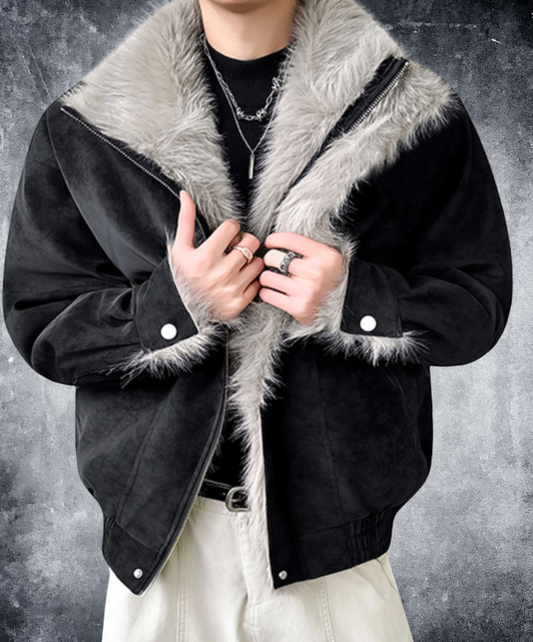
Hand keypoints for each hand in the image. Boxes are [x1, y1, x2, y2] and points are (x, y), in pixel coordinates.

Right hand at [170, 190, 263, 321]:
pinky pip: (258, 283)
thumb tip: (186, 195)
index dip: (230, 228)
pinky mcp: (239, 302)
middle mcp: (220, 273)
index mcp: (205, 257)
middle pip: (251, 242)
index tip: (226, 236)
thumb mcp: (180, 248)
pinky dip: (252, 280)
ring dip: (250, 261)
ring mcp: (231, 289)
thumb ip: (186, 220)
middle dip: (245, 242)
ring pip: (258, 262)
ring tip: (238, 264)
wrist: (182, 310)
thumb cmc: (182, 276)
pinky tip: (239, 280)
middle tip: (235, 248)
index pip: (232, 227)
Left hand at [258, 232, 343, 324]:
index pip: (290, 239)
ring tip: (276, 280)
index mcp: (325, 256)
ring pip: (267, 277)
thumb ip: (306, 247)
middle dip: (271, 261)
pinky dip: (267, 293)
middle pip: (275, 258)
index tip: (269, 242)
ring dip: (267, 278)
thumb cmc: (329, 281)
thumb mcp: (326, 257)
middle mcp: (316, 272)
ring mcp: (307, 291)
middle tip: (276, 266)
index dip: (275, 239)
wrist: (342, 307)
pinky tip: (276, 292)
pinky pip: (268, 295)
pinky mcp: (299, 307)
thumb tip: (275, 242)